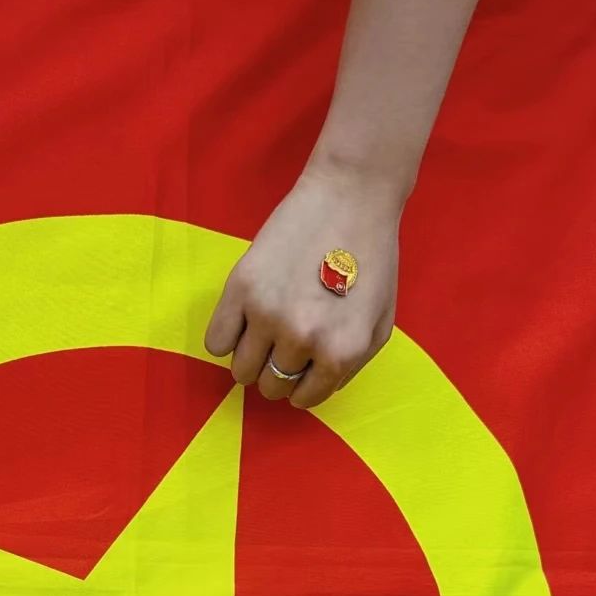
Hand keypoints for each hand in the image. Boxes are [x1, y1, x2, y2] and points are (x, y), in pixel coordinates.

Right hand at [204, 165, 401, 412]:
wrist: (350, 196)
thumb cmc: (372, 258)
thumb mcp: (379, 324)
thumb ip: (350, 366)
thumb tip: (316, 388)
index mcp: (339, 353)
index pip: (303, 399)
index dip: (301, 383)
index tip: (301, 363)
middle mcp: (302, 339)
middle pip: (269, 386)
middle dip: (275, 371)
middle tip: (284, 343)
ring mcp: (268, 314)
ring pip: (240, 370)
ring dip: (250, 358)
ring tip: (263, 331)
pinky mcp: (240, 288)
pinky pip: (216, 342)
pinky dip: (226, 338)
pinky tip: (243, 318)